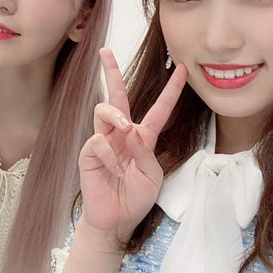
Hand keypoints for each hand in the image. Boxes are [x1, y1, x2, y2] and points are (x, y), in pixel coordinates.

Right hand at [78, 48, 186, 245]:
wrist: (116, 220)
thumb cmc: (136, 197)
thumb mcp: (152, 175)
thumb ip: (145, 150)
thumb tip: (132, 129)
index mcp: (142, 137)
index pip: (158, 109)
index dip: (171, 89)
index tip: (182, 69)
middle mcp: (121, 134)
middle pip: (116, 95)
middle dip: (110, 71)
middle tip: (105, 52)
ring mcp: (104, 142)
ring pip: (104, 110)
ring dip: (116, 116)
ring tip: (124, 132)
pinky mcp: (89, 153)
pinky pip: (98, 141)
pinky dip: (110, 154)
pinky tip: (115, 169)